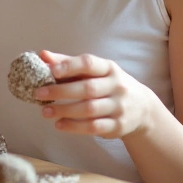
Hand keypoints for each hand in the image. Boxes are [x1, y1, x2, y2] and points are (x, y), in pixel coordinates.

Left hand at [34, 50, 157, 138]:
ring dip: (65, 111)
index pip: (89, 63)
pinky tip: (59, 125)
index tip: (51, 70)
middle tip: (39, 94)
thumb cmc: (108, 85)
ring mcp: (119, 107)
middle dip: (61, 91)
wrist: (143, 108)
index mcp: (109, 68)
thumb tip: (42, 55)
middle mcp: (117, 86)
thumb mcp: (94, 71)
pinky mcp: (118, 125)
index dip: (69, 66)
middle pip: (87, 88)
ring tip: (45, 112)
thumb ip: (68, 63)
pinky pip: (94, 127)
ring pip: (89, 109)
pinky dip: (75, 127)